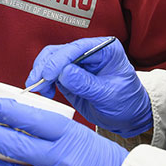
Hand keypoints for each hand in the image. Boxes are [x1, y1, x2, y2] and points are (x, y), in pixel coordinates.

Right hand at [27, 37, 152, 136]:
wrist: (129, 117)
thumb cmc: (126, 103)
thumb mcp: (108, 95)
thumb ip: (86, 84)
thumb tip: (65, 72)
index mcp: (106, 49)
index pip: (77, 48)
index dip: (59, 60)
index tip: (48, 75)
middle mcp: (90, 52)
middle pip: (60, 51)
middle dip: (45, 67)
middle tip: (37, 83)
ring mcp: (78, 63)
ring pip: (51, 60)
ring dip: (41, 73)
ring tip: (40, 89)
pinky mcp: (69, 75)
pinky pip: (51, 73)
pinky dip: (44, 81)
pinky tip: (46, 92)